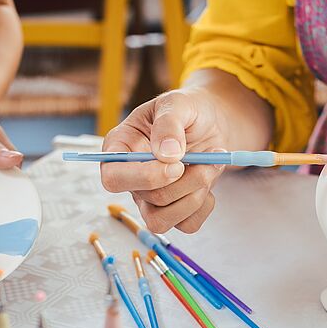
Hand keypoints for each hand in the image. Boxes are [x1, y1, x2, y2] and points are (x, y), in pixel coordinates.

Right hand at [100, 89, 228, 232]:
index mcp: (120, 149)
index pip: (114, 178)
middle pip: (148, 199)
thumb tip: (167, 154)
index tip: (177, 164)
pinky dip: (205, 206)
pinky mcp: (173, 211)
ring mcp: (150, 199)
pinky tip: (208, 181)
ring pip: (162, 221)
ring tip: (212, 166)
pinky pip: (187, 224)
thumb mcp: (177, 103)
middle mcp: (131, 178)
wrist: (211, 124)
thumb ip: (168, 123)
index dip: (144, 177)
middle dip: (185, 182)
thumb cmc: (186, 111)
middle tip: (209, 158)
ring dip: (195, 196)